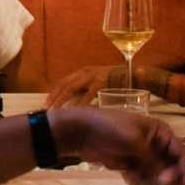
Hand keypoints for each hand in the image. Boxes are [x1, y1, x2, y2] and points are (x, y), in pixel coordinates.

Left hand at [48, 104, 184, 184]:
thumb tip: (168, 179)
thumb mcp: (135, 142)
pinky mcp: (129, 164)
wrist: (81, 132)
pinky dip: (137, 180)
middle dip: (166, 178)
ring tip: (135, 175)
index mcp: (160, 132)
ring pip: (156, 175)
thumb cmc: (110, 129)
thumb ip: (153, 161)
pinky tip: (127, 176)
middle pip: (171, 166)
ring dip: (149, 180)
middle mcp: (155, 144)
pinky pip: (141, 177)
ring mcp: (142, 155)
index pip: (180, 153)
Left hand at [53, 63, 184, 108]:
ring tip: (55, 113)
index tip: (45, 106)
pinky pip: (87, 95)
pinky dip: (79, 104)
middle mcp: (86, 72)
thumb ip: (88, 91)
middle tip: (46, 112)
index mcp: (84, 71)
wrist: (139, 74)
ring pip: (72, 89)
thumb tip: (76, 104)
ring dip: (62, 101)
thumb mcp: (100, 84)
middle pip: (64, 85)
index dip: (53, 94)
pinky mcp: (103, 82)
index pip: (63, 83)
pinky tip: (74, 113)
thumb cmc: (119, 81)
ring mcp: (94, 76)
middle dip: (53, 99)